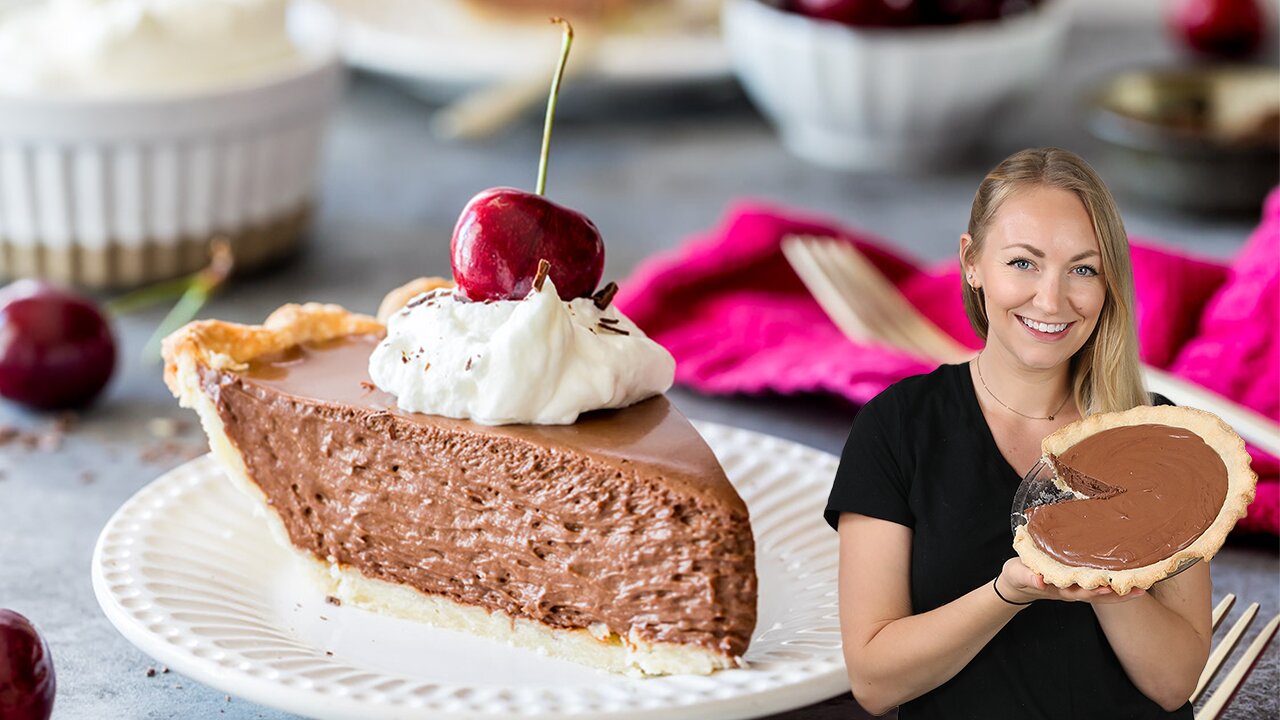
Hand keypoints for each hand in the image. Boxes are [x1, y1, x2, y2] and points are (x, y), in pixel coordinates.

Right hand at [998, 558, 1146, 604]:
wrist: (1018, 582)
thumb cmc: (1018, 575)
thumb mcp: (1018, 574)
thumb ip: (1028, 576)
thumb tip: (1040, 581)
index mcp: (1057, 587)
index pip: (1078, 592)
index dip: (1092, 591)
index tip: (1106, 589)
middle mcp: (1070, 590)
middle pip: (1096, 596)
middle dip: (1115, 594)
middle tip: (1135, 589)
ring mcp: (1075, 588)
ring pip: (1101, 594)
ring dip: (1120, 593)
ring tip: (1141, 588)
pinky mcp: (1078, 582)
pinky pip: (1098, 586)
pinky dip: (1114, 586)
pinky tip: (1128, 581)